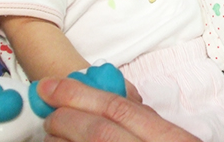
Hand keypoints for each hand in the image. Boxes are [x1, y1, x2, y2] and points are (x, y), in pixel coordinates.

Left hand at [37, 77, 201, 141]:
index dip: (79, 93)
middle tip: (51, 115)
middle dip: (65, 118)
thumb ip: (144, 117)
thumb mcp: (173, 138)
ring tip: (54, 136)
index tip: (52, 86)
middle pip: (96, 131)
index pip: (116, 108)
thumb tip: (103, 93)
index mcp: (166, 138)